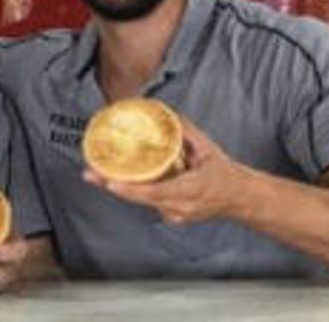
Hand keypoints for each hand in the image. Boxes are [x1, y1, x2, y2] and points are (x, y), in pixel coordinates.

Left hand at [83, 114, 251, 224]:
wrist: (239, 199)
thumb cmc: (225, 174)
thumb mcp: (209, 149)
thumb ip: (188, 132)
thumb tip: (166, 113)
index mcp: (190, 190)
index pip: (156, 192)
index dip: (130, 189)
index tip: (110, 182)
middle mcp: (179, 207)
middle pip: (140, 198)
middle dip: (112, 185)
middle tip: (89, 173)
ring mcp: (174, 215)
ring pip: (141, 201)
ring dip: (119, 188)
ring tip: (94, 174)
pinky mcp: (171, 216)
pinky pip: (147, 202)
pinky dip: (133, 191)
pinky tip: (115, 179)